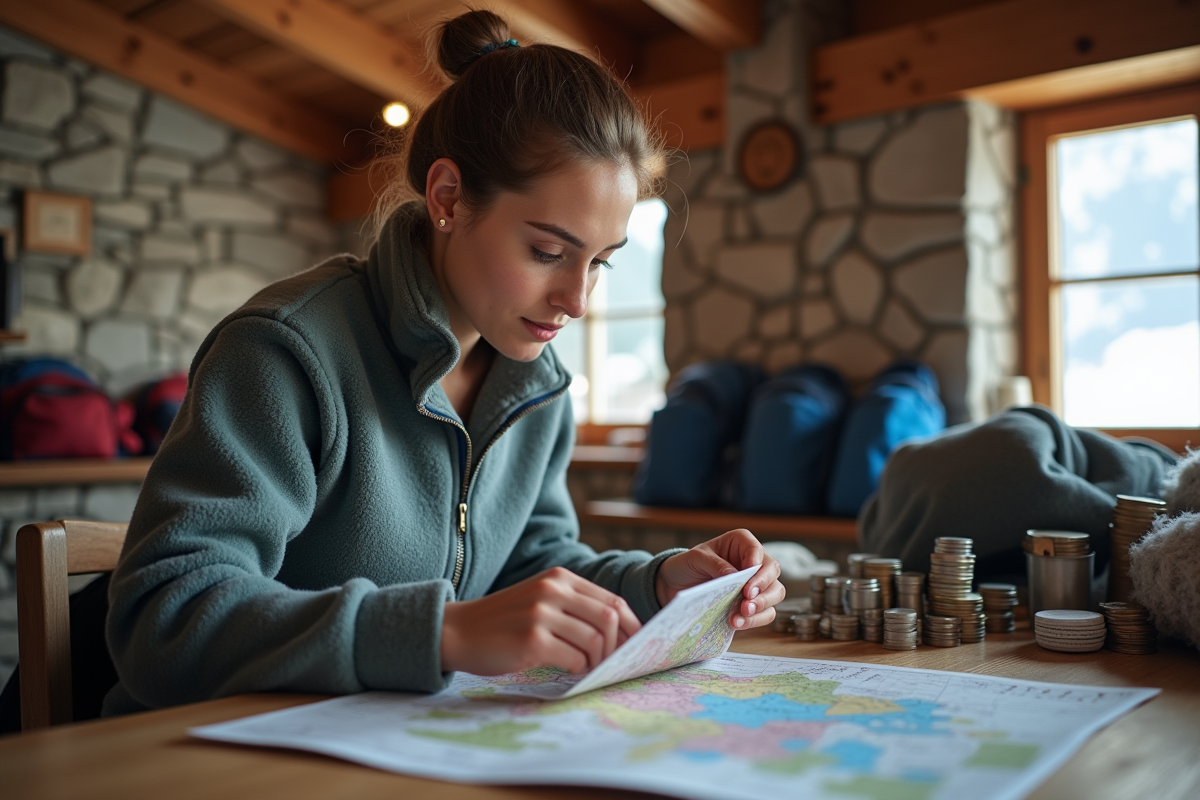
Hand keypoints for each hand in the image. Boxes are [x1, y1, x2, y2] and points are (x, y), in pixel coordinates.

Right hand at [440, 567, 641, 675]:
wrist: (458, 630)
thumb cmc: (504, 621)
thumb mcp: (541, 599)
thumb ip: (575, 606)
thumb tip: (620, 630)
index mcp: (559, 577)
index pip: (612, 600)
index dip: (630, 626)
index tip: (633, 645)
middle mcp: (552, 590)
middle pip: (610, 618)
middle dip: (617, 646)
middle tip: (609, 661)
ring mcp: (541, 614)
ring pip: (595, 640)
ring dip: (597, 660)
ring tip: (584, 666)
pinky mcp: (532, 640)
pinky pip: (574, 658)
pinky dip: (578, 668)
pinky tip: (566, 668)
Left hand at [655, 529, 783, 630]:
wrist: (676, 585)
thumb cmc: (688, 565)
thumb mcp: (696, 559)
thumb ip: (715, 564)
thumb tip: (734, 575)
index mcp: (741, 542)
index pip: (757, 550)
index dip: (756, 568)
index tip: (747, 586)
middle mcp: (753, 561)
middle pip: (773, 572)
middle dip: (763, 590)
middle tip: (746, 603)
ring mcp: (756, 583)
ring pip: (775, 593)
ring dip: (762, 606)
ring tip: (742, 615)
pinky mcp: (752, 603)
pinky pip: (765, 612)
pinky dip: (754, 620)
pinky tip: (736, 623)